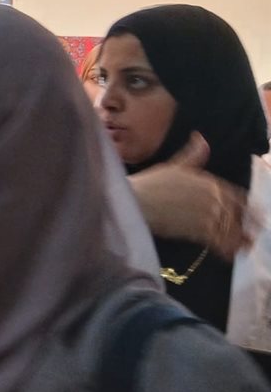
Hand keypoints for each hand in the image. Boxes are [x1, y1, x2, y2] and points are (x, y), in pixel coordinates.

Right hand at [129, 132, 254, 259]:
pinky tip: (228, 255)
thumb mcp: (174, 165)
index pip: (237, 197)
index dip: (248, 208)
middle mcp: (214, 198)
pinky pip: (219, 242)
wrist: (136, 201)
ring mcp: (208, 215)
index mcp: (210, 182)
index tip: (256, 216)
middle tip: (253, 237)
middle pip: (238, 216)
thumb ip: (193, 155)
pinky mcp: (199, 231)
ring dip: (239, 240)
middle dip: (248, 227)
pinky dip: (226, 249)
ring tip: (244, 249)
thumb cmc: (151, 183)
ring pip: (230, 230)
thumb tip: (201, 137)